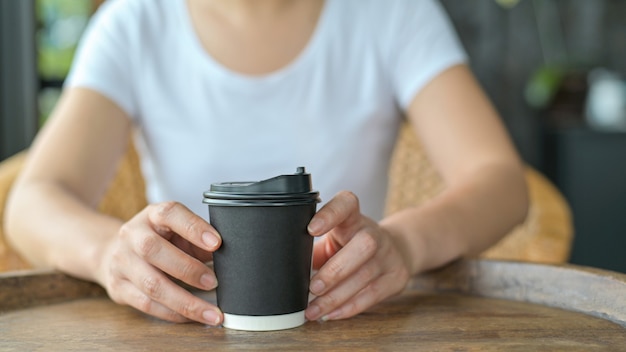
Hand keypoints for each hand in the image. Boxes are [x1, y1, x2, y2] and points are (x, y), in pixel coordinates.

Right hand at [97, 201, 222, 324]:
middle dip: (188, 269)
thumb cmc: (160, 241)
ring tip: (210, 313)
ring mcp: (121, 262)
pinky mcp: (118, 287)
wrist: (116, 252)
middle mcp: (132, 235)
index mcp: (152, 215)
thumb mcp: (178, 231)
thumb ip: (199, 241)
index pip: (170, 214)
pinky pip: (147, 304)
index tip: (217, 243)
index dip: (194, 228)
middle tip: (214, 283)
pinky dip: (173, 313)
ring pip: (151, 284)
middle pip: (153, 249)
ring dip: (185, 301)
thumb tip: (228, 258)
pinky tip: (191, 316)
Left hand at [305, 191, 411, 320]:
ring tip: (313, 311)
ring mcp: (389, 255)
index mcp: (353, 218)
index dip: (330, 214)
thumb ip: (313, 250)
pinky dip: (348, 308)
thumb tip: (287, 270)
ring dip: (336, 297)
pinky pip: (372, 295)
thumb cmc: (351, 245)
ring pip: (365, 276)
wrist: (393, 251)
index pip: (346, 204)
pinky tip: (331, 314)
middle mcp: (374, 233)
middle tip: (313, 287)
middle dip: (336, 270)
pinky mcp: (396, 277)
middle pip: (364, 246)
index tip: (311, 229)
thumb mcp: (334, 239)